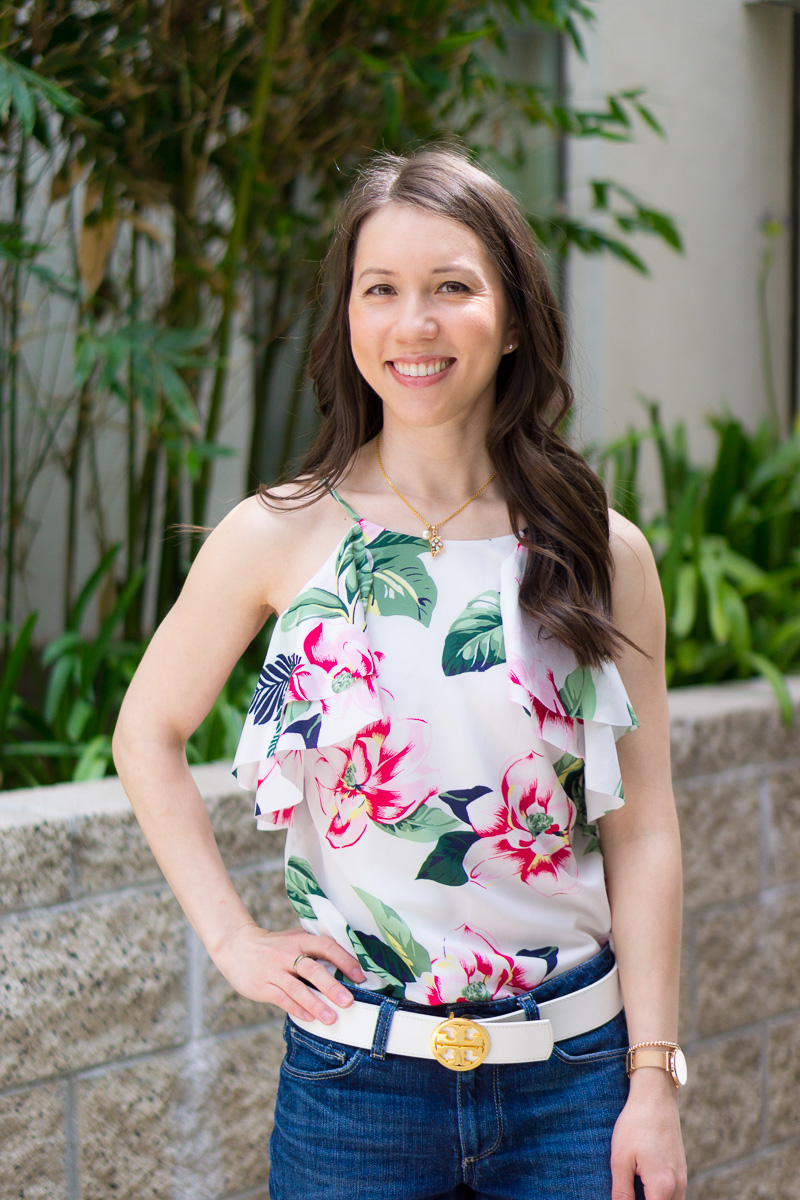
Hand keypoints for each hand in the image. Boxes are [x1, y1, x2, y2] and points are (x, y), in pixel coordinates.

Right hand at [212, 922, 365, 1024]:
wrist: (236, 946)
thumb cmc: (273, 945)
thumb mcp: (293, 938)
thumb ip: (314, 946)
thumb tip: (346, 959)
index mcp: (299, 940)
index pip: (326, 946)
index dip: (344, 960)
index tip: (360, 975)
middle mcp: (287, 954)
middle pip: (312, 969)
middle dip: (332, 986)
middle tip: (348, 1001)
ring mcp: (274, 971)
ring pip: (297, 989)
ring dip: (316, 1004)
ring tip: (332, 1018)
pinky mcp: (263, 986)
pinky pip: (282, 999)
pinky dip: (297, 1009)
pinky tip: (310, 1018)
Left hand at [610, 1071, 686, 1199]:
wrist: (656, 1096)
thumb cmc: (636, 1124)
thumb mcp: (620, 1159)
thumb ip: (621, 1193)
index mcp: (662, 1187)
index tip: (623, 1196)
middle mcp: (678, 1187)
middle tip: (628, 1190)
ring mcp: (682, 1179)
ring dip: (653, 1199)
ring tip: (634, 1188)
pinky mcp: (681, 1171)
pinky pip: (673, 1195)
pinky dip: (659, 1196)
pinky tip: (643, 1185)